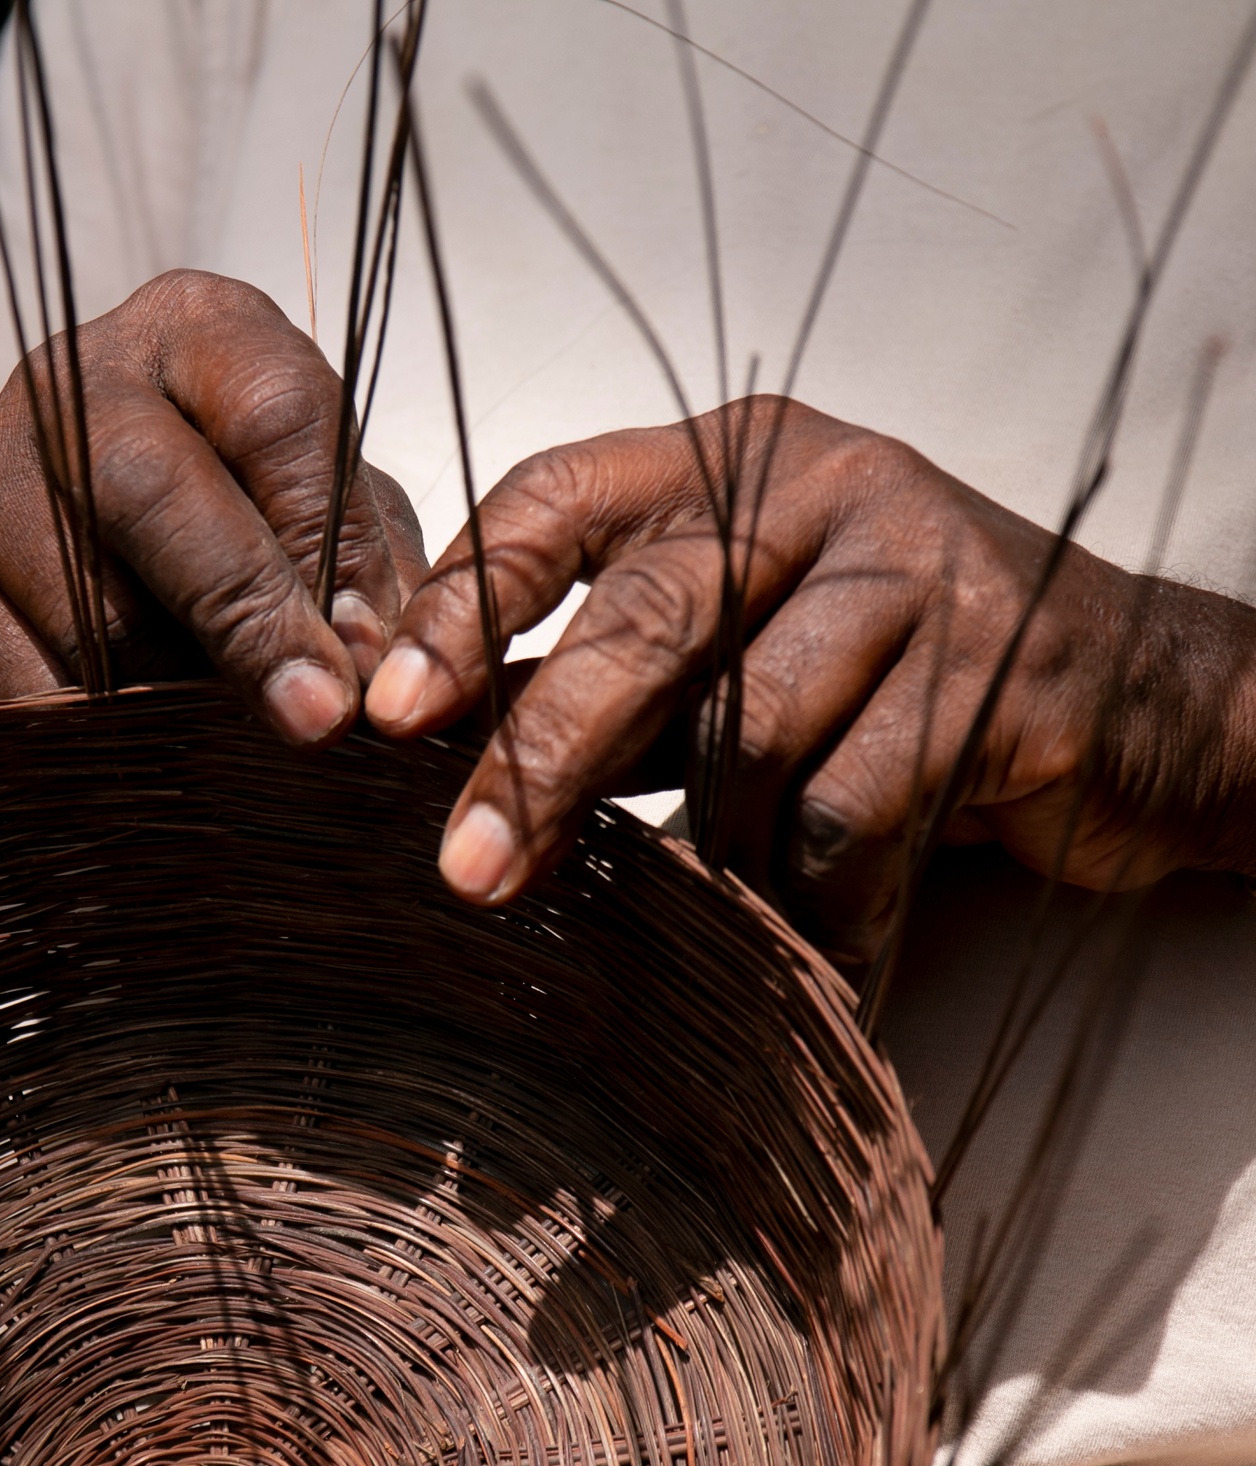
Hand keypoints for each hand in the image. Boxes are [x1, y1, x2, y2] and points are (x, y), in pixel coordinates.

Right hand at [0, 269, 425, 743]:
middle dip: (244, 619)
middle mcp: (75, 373)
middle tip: (309, 722)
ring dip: (165, 696)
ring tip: (210, 734)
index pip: (276, 412)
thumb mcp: (318, 527)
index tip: (363, 661)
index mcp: (197, 330)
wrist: (47, 591)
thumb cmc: (225, 545)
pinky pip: (15, 680)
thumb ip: (365, 576)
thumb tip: (375, 670)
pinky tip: (124, 753)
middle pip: (155, 491)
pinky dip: (86, 736)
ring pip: (84, 605)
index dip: (330, 543)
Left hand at [364, 397, 1255, 960]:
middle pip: (646, 618)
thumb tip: (440, 745)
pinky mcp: (1000, 669)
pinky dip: (817, 903)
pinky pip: (851, 814)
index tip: (387, 712)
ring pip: (750, 737)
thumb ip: (615, 671)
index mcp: (729, 459)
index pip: (557, 497)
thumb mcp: (740, 644)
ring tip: (733, 907)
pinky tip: (818, 946)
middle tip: (469, 869)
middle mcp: (819, 489)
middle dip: (543, 756)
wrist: (1140, 702)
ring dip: (721, 853)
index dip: (464, 602)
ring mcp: (917, 570)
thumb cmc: (895, 673)